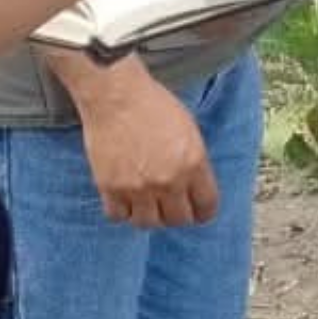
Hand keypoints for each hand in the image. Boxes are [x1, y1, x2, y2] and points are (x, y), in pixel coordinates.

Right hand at [77, 68, 219, 227]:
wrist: (116, 95)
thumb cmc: (153, 105)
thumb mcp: (189, 131)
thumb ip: (195, 163)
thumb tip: (195, 187)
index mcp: (193, 164)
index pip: (206, 207)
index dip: (203, 211)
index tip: (198, 211)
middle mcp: (168, 180)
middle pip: (178, 219)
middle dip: (178, 215)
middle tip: (172, 207)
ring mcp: (138, 187)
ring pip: (149, 223)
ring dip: (150, 215)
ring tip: (148, 204)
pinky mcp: (111, 188)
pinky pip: (119, 216)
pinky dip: (123, 211)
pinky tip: (126, 199)